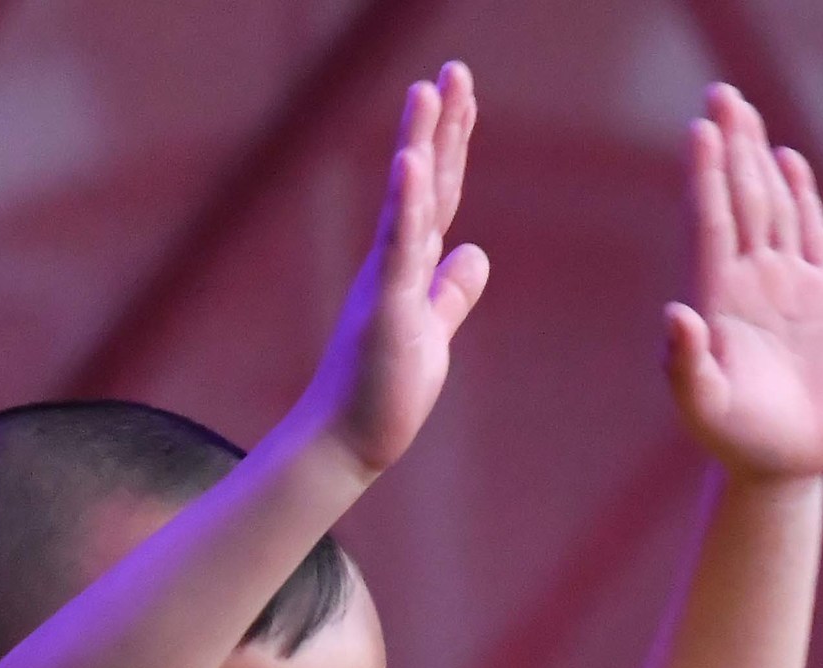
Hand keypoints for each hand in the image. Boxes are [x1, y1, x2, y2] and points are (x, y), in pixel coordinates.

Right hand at [302, 63, 488, 477]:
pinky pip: (395, 250)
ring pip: (406, 205)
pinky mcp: (383, 311)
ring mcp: (386, 284)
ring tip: (426, 91)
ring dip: (417, 146)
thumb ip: (452, 292)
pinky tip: (410, 163)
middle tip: (452, 69)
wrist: (348, 443)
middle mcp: (394, 264)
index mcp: (410, 268)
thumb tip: (475, 254)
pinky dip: (404, 205)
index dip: (452, 143)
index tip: (461, 92)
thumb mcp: (433, 334)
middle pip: (425, 184)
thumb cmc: (384, 393)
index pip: (439, 195)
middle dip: (440, 126)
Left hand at [666, 86, 822, 480]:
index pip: (711, 224)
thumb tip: (676, 315)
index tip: (699, 130)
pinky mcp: (822, 296)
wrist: (784, 464)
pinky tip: (788, 161)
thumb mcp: (706, 409)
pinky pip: (810, 234)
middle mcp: (749, 282)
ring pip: (772, 206)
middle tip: (719, 94)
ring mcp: (786, 284)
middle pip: (740, 200)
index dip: (706, 178)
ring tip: (743, 109)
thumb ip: (686, 366)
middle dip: (729, 148)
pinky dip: (801, 197)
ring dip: (758, 158)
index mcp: (719, 301)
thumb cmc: (738, 442)